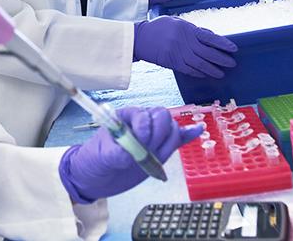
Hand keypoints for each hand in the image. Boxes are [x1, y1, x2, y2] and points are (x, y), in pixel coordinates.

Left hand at [59, 107, 202, 203]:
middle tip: (147, 150)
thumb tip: (130, 156)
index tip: (139, 141)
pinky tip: (198, 131)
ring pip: (171, 130)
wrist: (96, 177)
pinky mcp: (159, 150)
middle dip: (159, 134)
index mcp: (126, 117)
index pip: (144, 115)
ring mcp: (152, 137)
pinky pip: (177, 140)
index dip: (145, 128)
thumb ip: (115, 153)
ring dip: (168, 141)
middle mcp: (142, 123)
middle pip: (163, 118)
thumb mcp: (100, 156)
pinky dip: (187, 135)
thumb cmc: (94, 160)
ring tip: (155, 153)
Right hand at [134, 17, 236, 77]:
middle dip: (222, 59)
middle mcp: (185, 42)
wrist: (140, 38)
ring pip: (200, 64)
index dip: (223, 43)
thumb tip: (209, 36)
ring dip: (213, 69)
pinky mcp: (173, 63)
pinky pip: (190, 70)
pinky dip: (199, 73)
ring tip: (222, 73)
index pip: (210, 37)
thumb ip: (193, 29)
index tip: (234, 48)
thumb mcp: (176, 21)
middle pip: (208, 52)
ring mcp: (179, 54)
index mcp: (187, 29)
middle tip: (232, 63)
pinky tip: (207, 74)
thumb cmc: (159, 27)